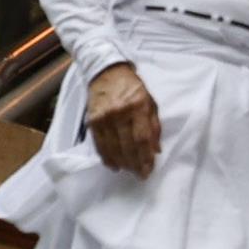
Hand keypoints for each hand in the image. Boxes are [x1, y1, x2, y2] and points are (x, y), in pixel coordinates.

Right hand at [86, 61, 160, 175]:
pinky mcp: (92, 121)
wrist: (107, 73)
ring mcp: (104, 118)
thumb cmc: (133, 88)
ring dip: (122, 163)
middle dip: (135, 163)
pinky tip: (114, 165)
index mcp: (138, 107)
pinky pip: (100, 144)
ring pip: (113, 147)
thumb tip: (156, 150)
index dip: (145, 156)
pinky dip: (107, 157)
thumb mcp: (151, 102)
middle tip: (141, 175)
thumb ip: (154, 126)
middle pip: (127, 145)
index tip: (149, 169)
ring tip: (130, 171)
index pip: (142, 138)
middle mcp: (120, 113)